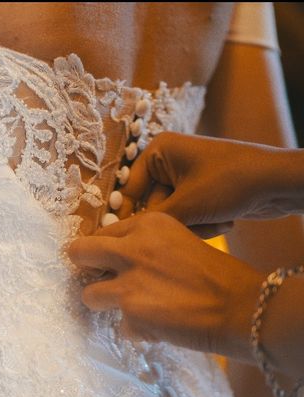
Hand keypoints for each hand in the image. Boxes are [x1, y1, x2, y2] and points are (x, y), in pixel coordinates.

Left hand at [68, 212, 262, 359]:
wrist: (241, 306)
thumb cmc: (217, 275)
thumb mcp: (178, 242)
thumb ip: (145, 247)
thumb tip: (114, 261)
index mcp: (146, 224)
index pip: (102, 233)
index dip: (103, 252)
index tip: (109, 264)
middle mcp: (132, 247)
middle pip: (78, 252)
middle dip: (84, 268)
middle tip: (98, 280)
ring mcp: (128, 280)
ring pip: (88, 294)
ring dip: (107, 304)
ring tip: (133, 309)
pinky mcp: (130, 311)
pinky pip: (120, 325)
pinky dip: (137, 330)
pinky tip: (160, 327)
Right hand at [118, 132, 302, 237]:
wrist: (280, 182)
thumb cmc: (231, 182)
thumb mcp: (187, 204)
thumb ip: (151, 220)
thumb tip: (123, 235)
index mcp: (158, 151)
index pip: (130, 189)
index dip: (129, 214)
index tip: (128, 238)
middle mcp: (168, 160)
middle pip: (151, 205)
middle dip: (175, 221)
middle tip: (193, 227)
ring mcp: (185, 176)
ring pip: (171, 215)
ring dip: (192, 225)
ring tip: (217, 223)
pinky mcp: (199, 191)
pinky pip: (187, 215)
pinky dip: (203, 223)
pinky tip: (225, 222)